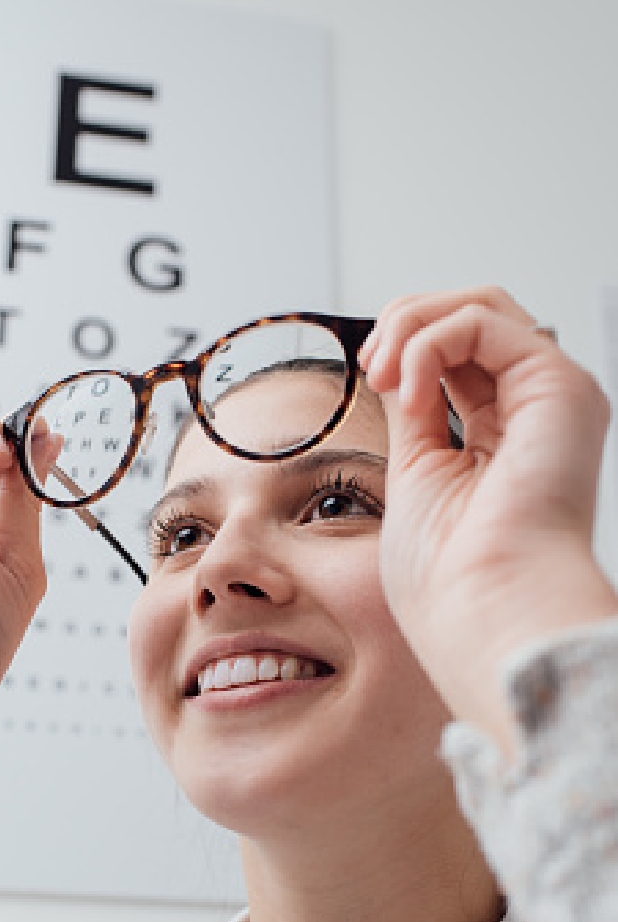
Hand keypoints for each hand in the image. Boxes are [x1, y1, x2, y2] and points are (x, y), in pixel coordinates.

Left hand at [360, 287, 617, 758]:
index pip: (457, 355)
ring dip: (412, 325)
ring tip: (381, 371)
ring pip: (480, 305)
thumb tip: (390, 365)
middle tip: (368, 365)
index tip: (365, 375)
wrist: (485, 611)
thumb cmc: (449, 575)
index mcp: (502, 435)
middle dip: (406, 324)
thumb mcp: (415, 471)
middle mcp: (535, 410)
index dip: (403, 348)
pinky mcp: (560, 388)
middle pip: (472, 316)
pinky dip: (430, 344)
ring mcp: (551, 397)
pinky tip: (408, 391)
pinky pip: (484, 321)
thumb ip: (414, 412)